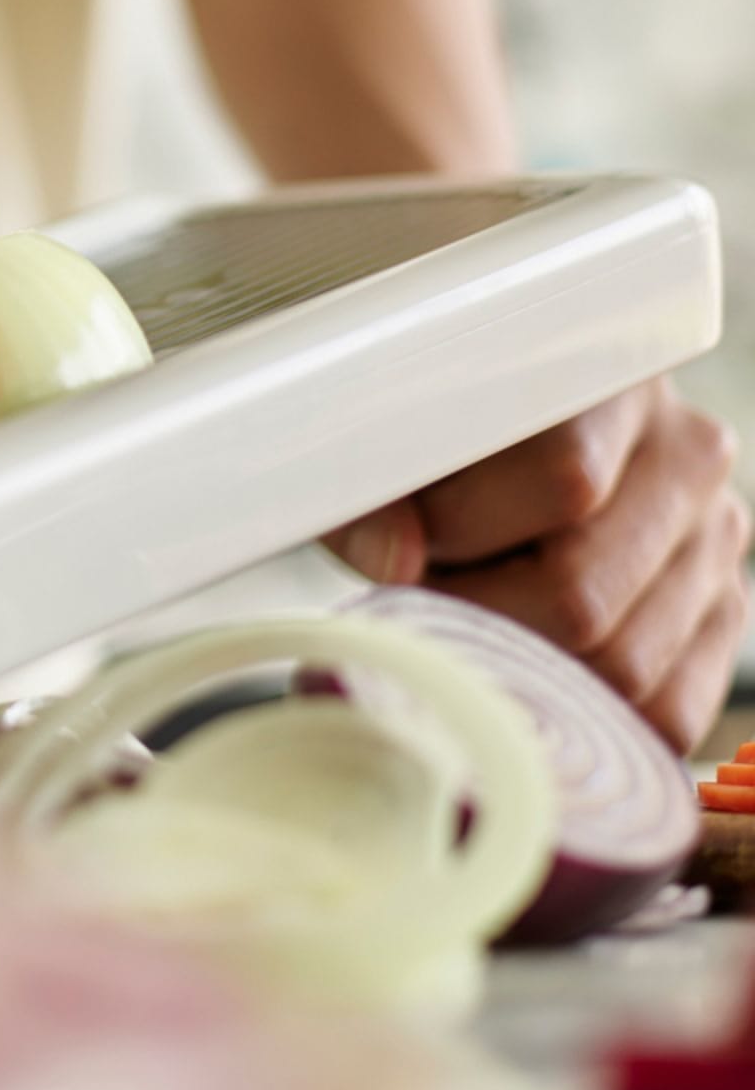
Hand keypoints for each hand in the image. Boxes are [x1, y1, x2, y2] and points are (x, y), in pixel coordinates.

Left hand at [328, 380, 750, 750]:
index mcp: (607, 380)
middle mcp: (686, 452)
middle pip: (584, 591)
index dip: (464, 529)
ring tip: (473, 612)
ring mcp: (717, 536)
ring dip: (524, 660)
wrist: (501, 460)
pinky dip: (582, 709)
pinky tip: (527, 661)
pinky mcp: (727, 611)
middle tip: (428, 593)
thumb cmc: (435, 454)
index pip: (564, 479)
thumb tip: (396, 561)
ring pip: (622, 661)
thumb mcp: (387, 454)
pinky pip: (665, 709)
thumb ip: (370, 498)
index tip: (412, 539)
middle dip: (481, 612)